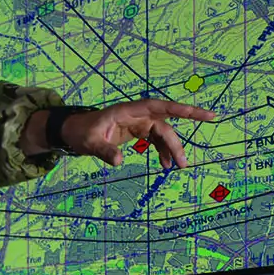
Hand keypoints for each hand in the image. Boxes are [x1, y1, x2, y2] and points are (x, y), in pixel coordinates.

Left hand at [48, 99, 217, 168]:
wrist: (73, 132)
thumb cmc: (80, 133)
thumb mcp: (89, 143)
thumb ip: (104, 151)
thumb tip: (119, 161)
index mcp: (128, 111)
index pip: (158, 107)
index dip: (180, 109)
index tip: (199, 112)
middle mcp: (137, 114)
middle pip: (164, 124)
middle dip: (177, 142)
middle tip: (184, 162)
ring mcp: (138, 123)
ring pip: (162, 134)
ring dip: (171, 149)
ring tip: (178, 167)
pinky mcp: (138, 131)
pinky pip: (155, 140)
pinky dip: (162, 151)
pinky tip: (166, 165)